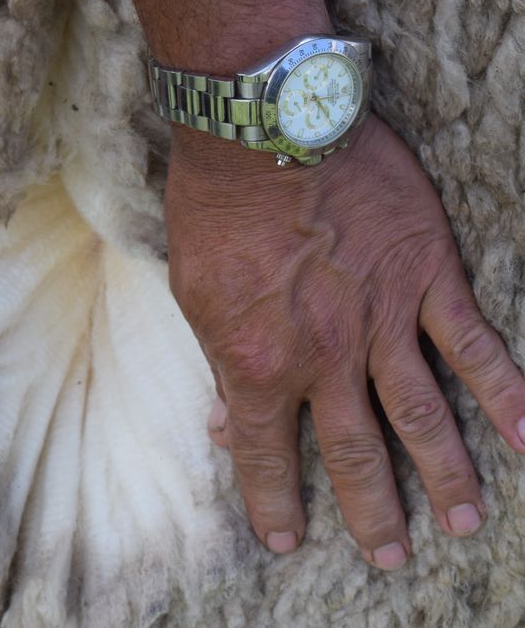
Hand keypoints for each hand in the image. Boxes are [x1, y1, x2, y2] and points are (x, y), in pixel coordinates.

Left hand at [168, 115, 524, 568]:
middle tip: (390, 557)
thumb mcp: (195, 297)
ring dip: (445, 474)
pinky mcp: (425, 276)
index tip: (285, 541)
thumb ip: (219, 363)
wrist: (262, 131)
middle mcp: (324, 358)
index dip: (274, 502)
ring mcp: (380, 319)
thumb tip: (225, 422)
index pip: (266, 455)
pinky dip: (507, 392)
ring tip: (466, 523)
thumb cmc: (215, 211)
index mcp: (259, 365)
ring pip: (420, 414)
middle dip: (371, 510)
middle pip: (353, 450)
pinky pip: (473, 344)